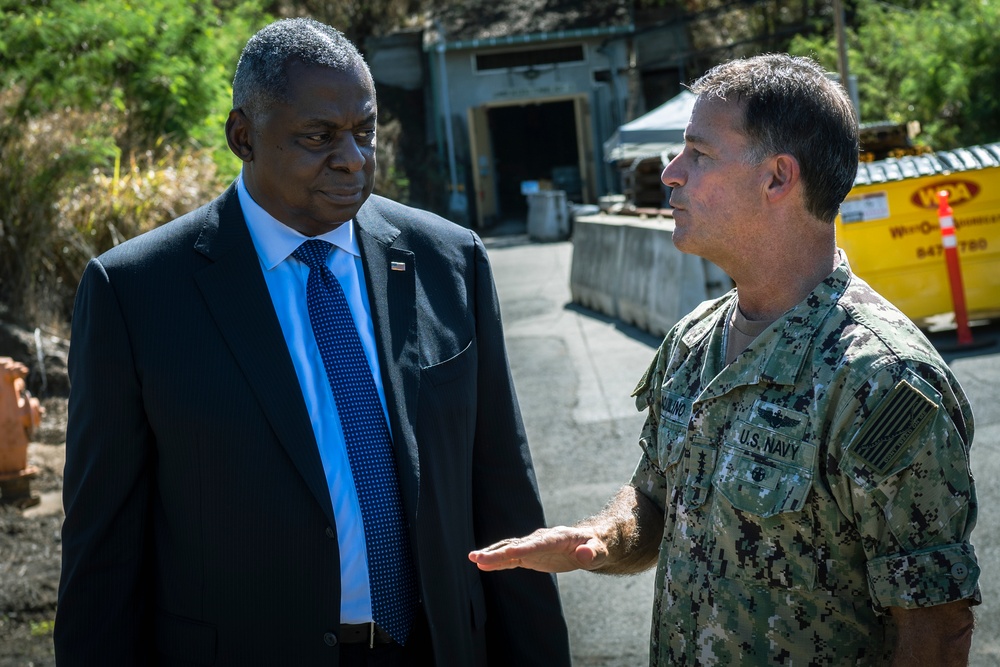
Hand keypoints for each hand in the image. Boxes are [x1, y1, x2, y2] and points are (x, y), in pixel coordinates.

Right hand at [468, 526, 607, 572]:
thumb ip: (592, 553)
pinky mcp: (531, 554)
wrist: (593, 542)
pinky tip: (483, 564)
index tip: (507, 553)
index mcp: (557, 538)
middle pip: (517, 546)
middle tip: (477, 557)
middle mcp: (541, 539)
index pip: (537, 544)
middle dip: (498, 552)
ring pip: (510, 549)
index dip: (522, 548)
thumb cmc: (598, 547)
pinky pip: (512, 557)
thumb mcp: (600, 552)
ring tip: (473, 558)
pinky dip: (498, 561)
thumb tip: (584, 554)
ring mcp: (534, 546)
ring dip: (492, 554)